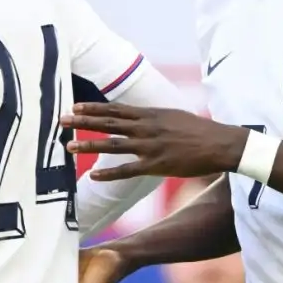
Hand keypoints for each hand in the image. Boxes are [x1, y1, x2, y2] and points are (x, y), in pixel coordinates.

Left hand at [61, 103, 246, 181]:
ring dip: (90, 144)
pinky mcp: (157, 165)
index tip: (75, 106)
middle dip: (83, 121)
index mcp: (151, 114)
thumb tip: (140, 116)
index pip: (116, 109)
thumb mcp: (174, 115)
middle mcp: (147, 127)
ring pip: (113, 144)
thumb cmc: (199, 130)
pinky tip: (93, 176)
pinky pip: (128, 170)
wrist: (220, 143)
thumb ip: (154, 117)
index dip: (94, 108)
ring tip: (69, 145)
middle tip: (62, 119)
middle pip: (109, 122)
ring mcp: (151, 146)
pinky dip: (109, 173)